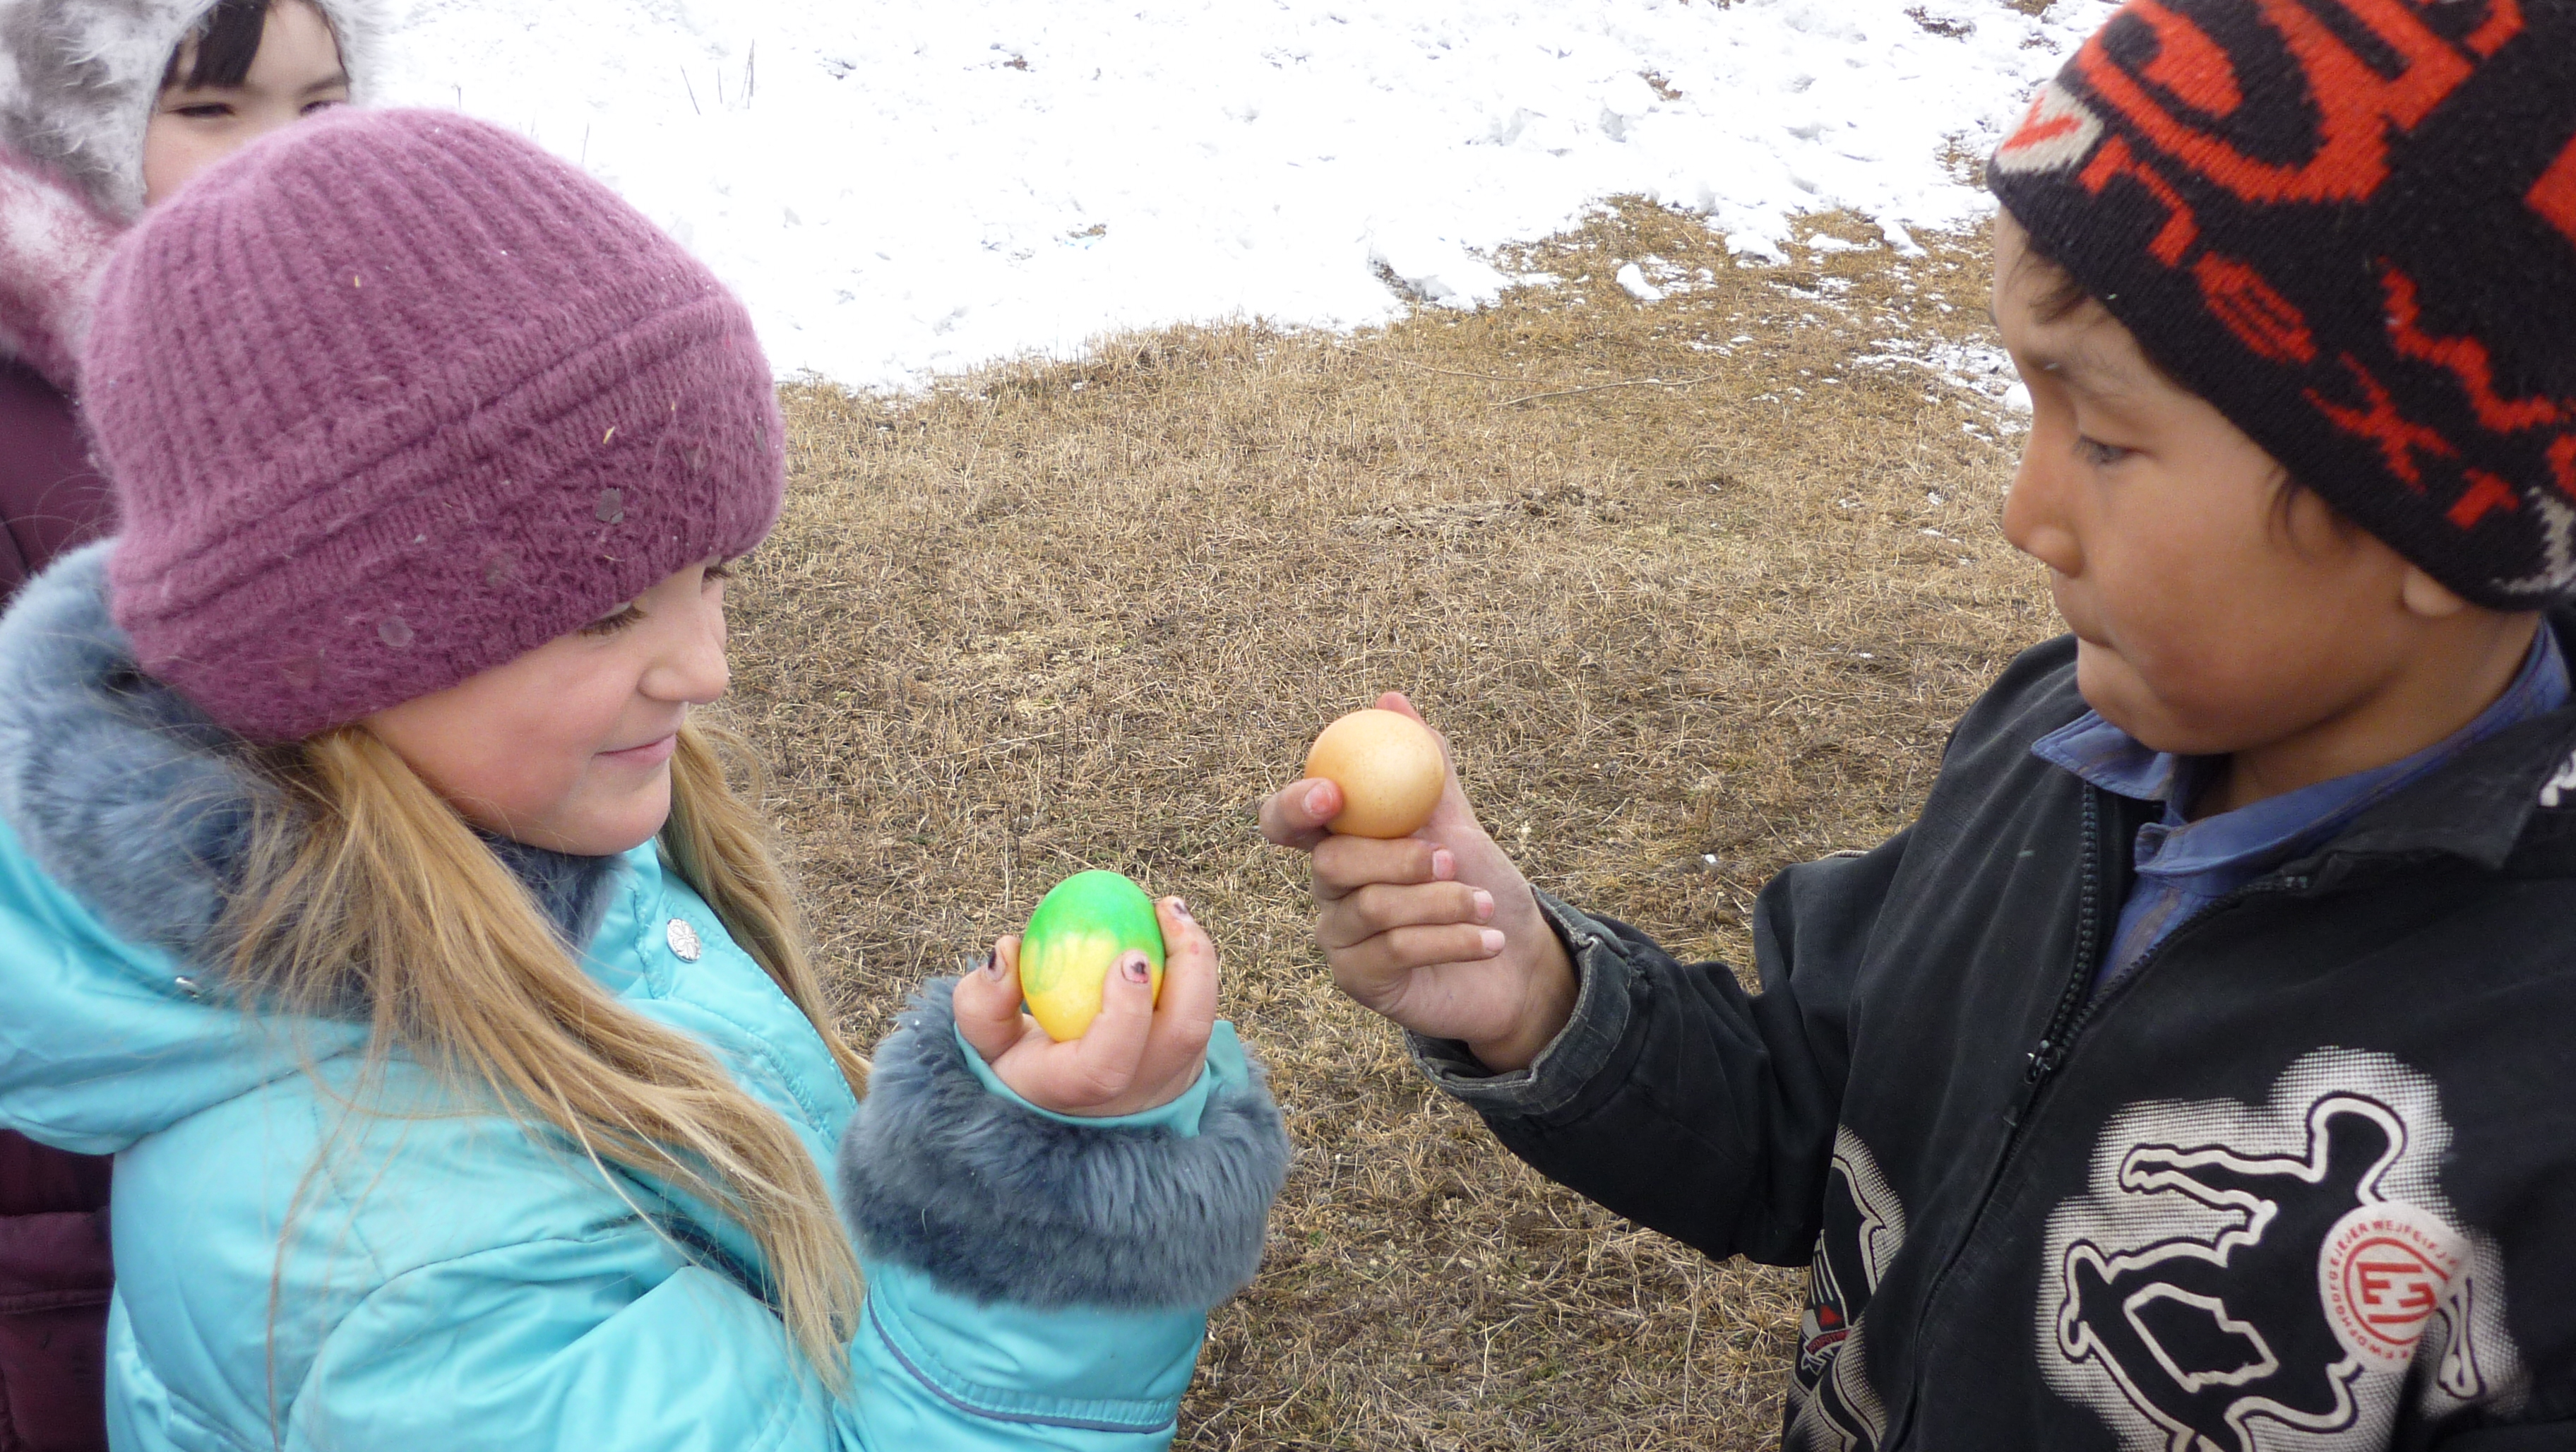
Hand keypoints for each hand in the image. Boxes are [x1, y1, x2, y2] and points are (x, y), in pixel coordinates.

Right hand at [954, 897, 1218, 1116]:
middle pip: (1182, 1036)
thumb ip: (982, 1002)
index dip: (1124, 1013)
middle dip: (1188, 966)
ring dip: (1198, 957)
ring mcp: (1170, 1080)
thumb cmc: (1023, 1059)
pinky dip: (1193, 965)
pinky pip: (1202, 1009)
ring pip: (1204, 1021)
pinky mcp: (1189, 1063)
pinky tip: (1172, 929)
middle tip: (1164, 908)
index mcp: (1076, 1090)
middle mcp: (1134, 1093)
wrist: (1065, 1100)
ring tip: (1171, 909)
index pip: (1107, 1066)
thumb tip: (1007, 950)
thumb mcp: (987, 1040)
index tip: (1128, 956)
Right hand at [1258, 692, 1574, 1070]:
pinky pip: (1396, 950)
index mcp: (1341, 842)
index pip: (1286, 820)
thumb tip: (1391, 699)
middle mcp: (1330, 890)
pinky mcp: (1361, 982)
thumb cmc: (1482, 885)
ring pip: (1372, 908)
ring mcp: (1340, 939)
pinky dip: (1451, 939)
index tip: (1333, 795)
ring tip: (1484, 904)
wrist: (1518, 964)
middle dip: (1397, 858)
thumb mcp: (1459, 821)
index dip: (1294, 805)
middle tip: (1451, 857)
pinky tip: (1489, 941)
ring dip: (1441, 901)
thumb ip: (1425, 766)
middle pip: (1331, 864)